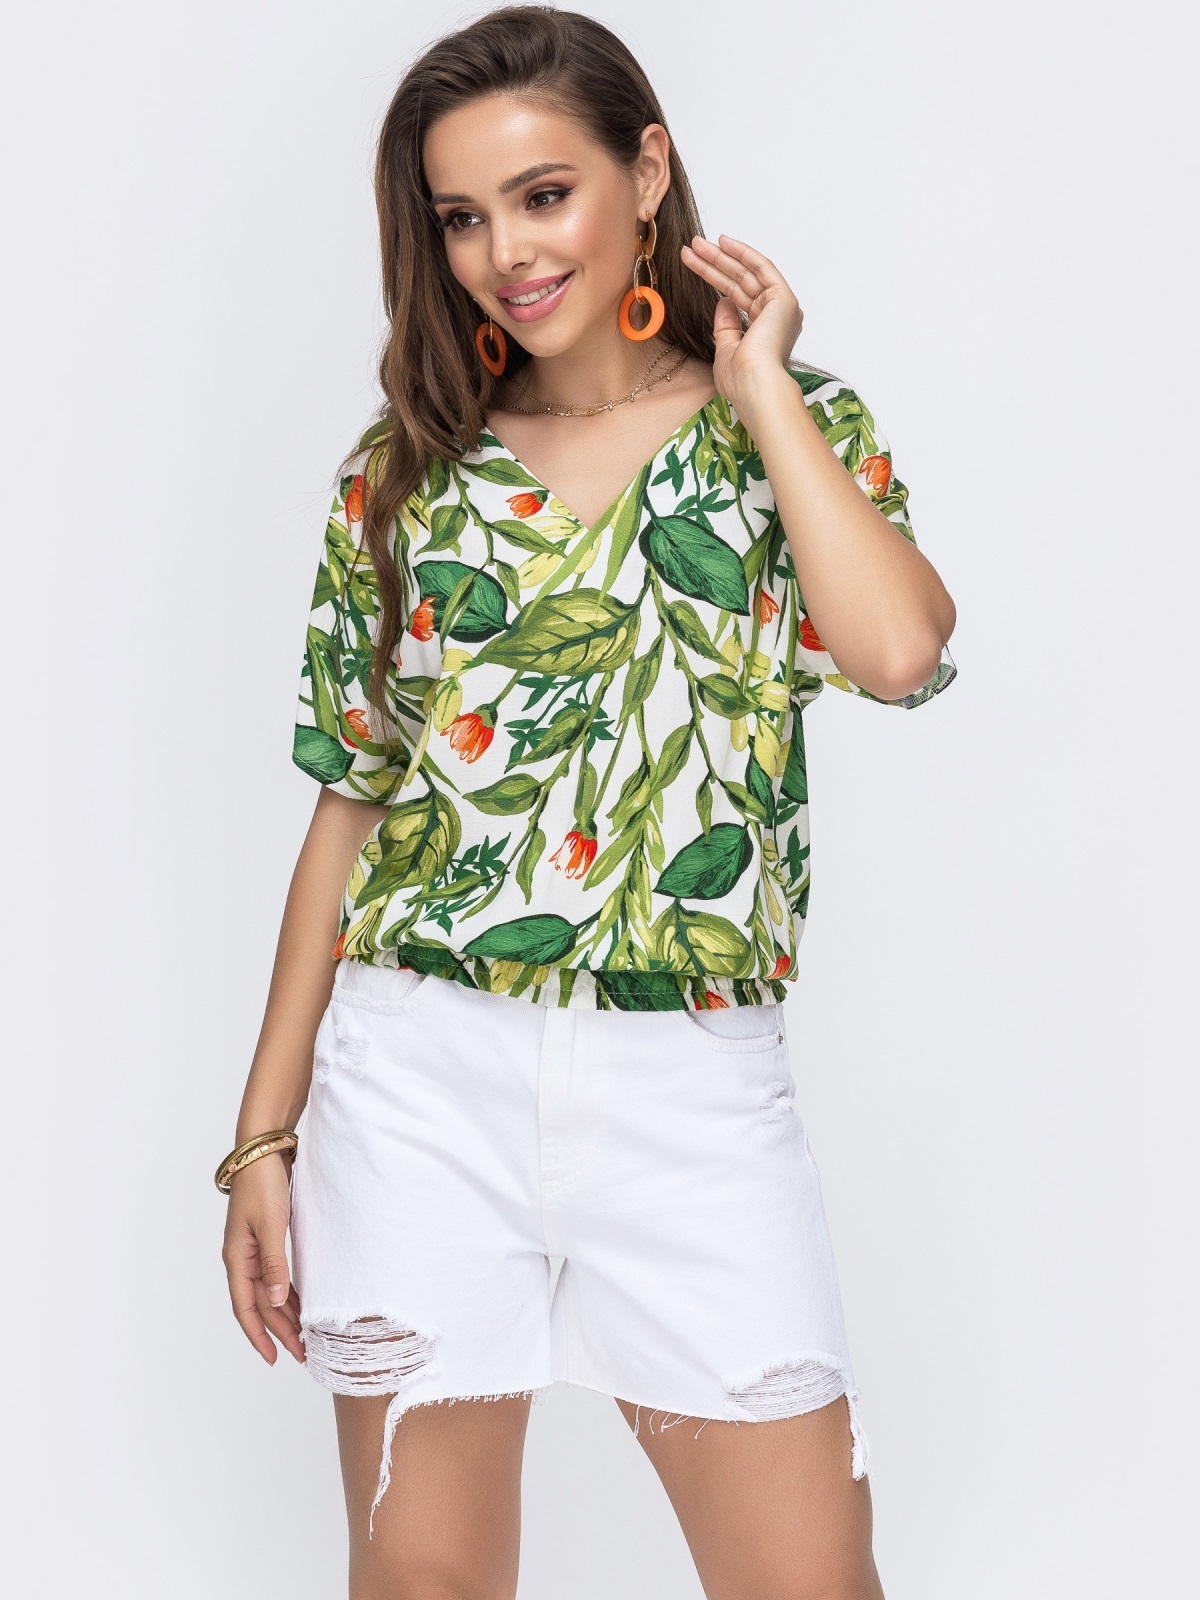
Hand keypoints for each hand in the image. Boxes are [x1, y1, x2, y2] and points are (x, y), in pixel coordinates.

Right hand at [221, 1153, 305, 1365]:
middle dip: (279, 1331)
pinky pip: (275, 1275)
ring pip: (269, 1292)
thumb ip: (273, 1262)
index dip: (259, 1335)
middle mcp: (242, 1258)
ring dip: (285, 1315)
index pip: (246, 1308)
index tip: (275, 1357)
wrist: (263, 1149)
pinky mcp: (267, 1238)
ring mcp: (253, 1248)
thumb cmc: (263, 1183)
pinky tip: (301, 1303)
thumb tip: (278, 1301)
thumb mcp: (270, 1224)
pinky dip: (288, 1292)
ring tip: (304, 1336)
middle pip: (260, 1304)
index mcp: (237, 1258)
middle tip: (302, 1354)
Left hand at [680, 233, 803, 409]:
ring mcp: (781, 307)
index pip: (736, 297)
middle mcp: (776, 317)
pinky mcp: (783, 299)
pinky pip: (762, 268)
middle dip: (714, 263)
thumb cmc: (741, 379)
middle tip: (692, 247)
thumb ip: (726, 326)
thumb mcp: (726, 349)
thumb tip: (723, 302)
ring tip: (697, 243)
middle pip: (739, 282)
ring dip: (722, 256)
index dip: (715, 279)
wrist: (755, 385)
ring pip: (747, 273)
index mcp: (765, 331)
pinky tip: (724, 242)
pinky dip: (744, 253)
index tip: (695, 265)